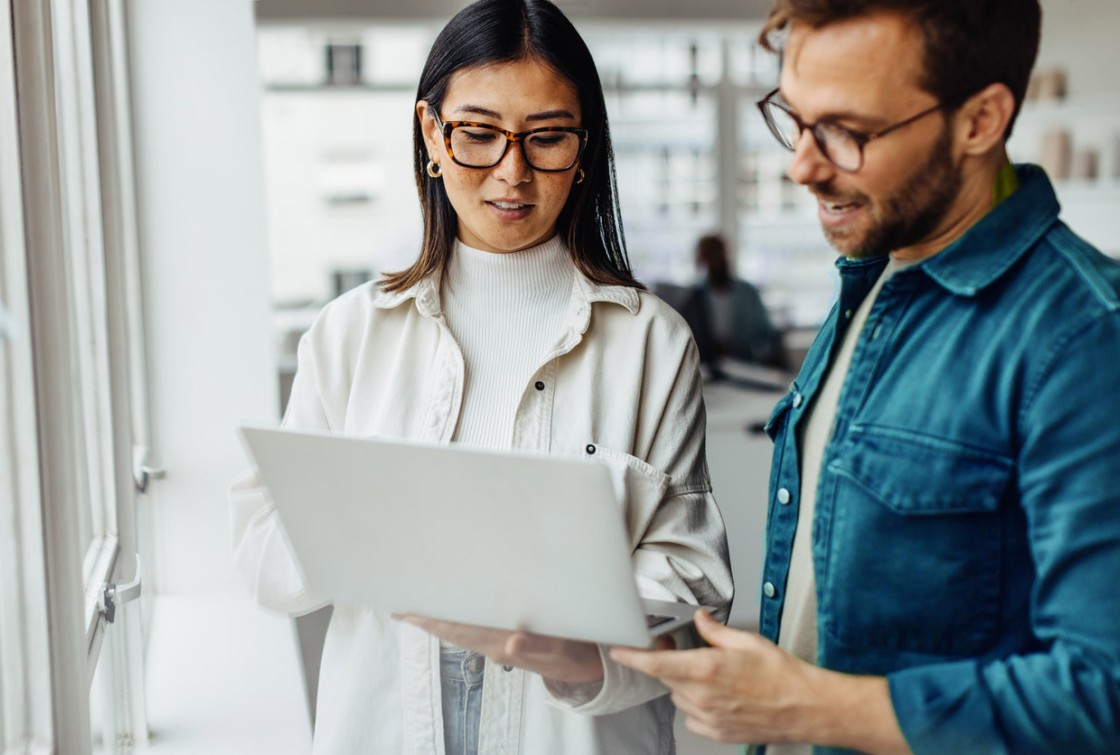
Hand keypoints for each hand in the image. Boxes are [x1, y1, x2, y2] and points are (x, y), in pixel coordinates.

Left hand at [394, 614, 603, 683]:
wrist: (586, 669)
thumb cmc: (573, 652)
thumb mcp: (560, 648)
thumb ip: (536, 645)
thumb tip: (512, 642)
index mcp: (500, 643)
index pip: (457, 629)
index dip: (431, 620)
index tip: (406, 611)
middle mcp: (493, 645)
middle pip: (451, 631)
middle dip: (425, 619)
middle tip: (399, 605)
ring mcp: (498, 644)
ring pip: (460, 631)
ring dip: (438, 620)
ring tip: (417, 607)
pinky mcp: (506, 642)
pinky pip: (473, 630)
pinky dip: (457, 621)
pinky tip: (452, 613)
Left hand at [609, 610, 908, 753]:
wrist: (806, 707)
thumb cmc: (783, 675)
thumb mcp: (747, 641)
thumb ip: (715, 631)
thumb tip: (701, 620)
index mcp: (707, 669)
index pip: (656, 663)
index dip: (633, 656)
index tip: (619, 651)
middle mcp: (702, 696)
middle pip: (666, 677)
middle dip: (670, 663)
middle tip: (687, 651)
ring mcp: (709, 717)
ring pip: (678, 696)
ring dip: (685, 683)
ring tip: (714, 675)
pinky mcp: (717, 732)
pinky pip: (692, 716)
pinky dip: (697, 704)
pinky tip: (719, 695)